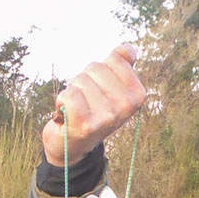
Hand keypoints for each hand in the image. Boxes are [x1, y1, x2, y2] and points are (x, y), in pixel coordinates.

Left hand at [41, 44, 144, 167]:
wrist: (72, 147)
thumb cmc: (91, 113)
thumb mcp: (111, 89)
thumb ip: (121, 67)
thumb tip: (127, 50)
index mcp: (137, 95)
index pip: (114, 58)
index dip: (99, 70)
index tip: (98, 89)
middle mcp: (125, 107)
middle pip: (95, 67)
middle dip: (84, 80)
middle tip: (85, 102)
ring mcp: (106, 117)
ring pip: (80, 80)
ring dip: (72, 92)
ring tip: (75, 109)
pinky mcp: (85, 125)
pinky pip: (69, 95)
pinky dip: (62, 101)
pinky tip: (65, 114)